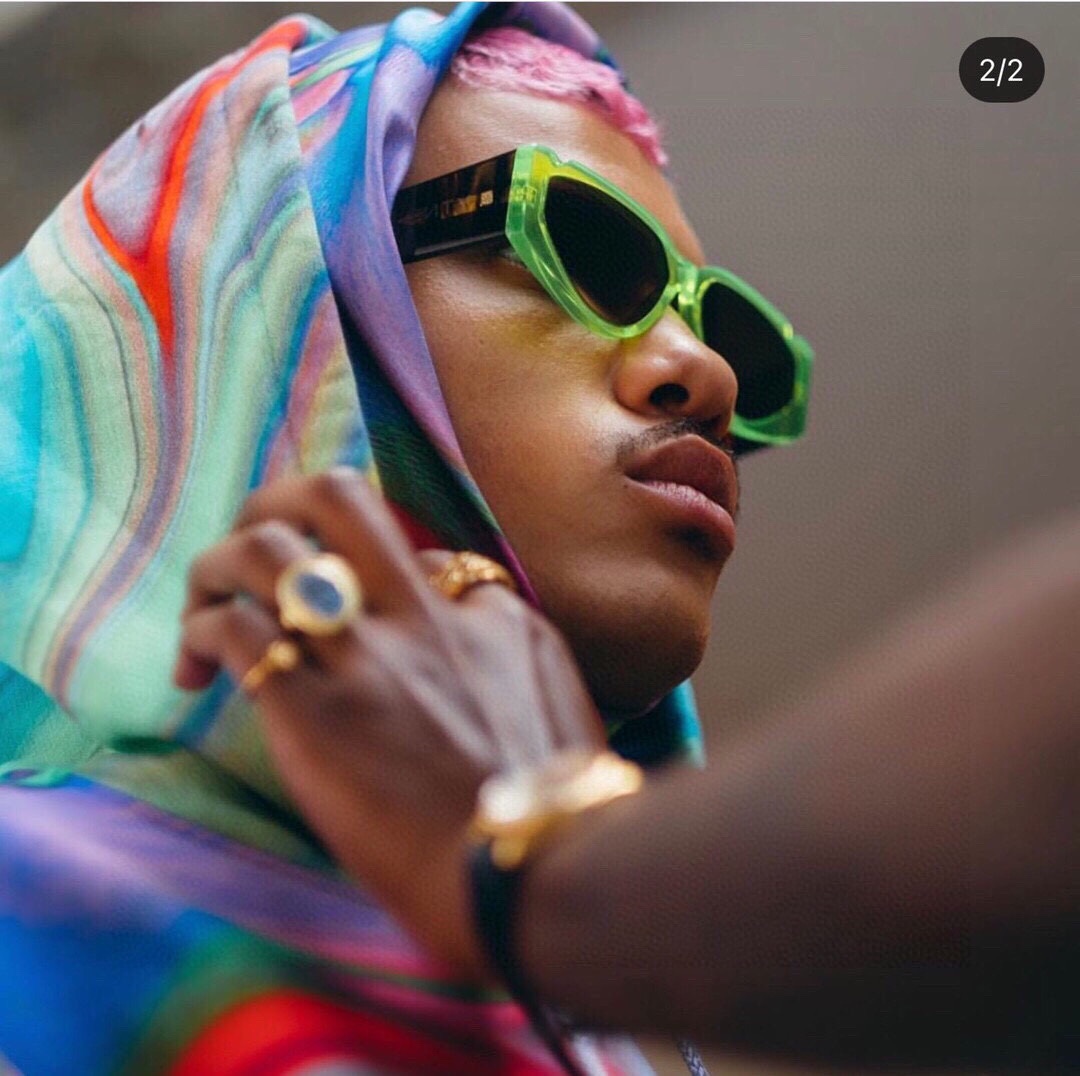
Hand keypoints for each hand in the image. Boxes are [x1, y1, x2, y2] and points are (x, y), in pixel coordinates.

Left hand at [174, 468, 604, 976]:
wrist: (530, 871)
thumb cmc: (554, 808)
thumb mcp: (557, 698)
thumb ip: (513, 649)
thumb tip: (470, 618)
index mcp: (490, 613)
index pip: (416, 548)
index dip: (368, 566)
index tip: (352, 606)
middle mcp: (420, 615)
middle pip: (335, 498)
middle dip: (277, 501)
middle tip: (253, 541)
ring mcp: (365, 656)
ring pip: (262, 550)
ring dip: (217, 566)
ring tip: (204, 606)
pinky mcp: (311, 712)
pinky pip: (236, 629)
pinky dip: (204, 632)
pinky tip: (196, 668)